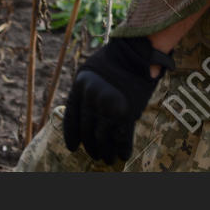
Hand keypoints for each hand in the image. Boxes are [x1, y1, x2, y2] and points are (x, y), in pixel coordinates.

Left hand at [63, 36, 170, 164]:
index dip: (72, 136)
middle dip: (91, 147)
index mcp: (79, 88)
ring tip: (108, 159)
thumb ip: (86, 90)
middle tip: (95, 155)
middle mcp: (91, 99)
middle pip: (87, 131)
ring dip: (106, 152)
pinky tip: (123, 155)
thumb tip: (85, 112)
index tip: (74, 147)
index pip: (71, 119)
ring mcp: (108, 106)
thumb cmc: (116, 57)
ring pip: (103, 138)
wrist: (139, 50)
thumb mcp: (91, 70)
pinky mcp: (127, 111)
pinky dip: (122, 148)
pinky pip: (122, 136)